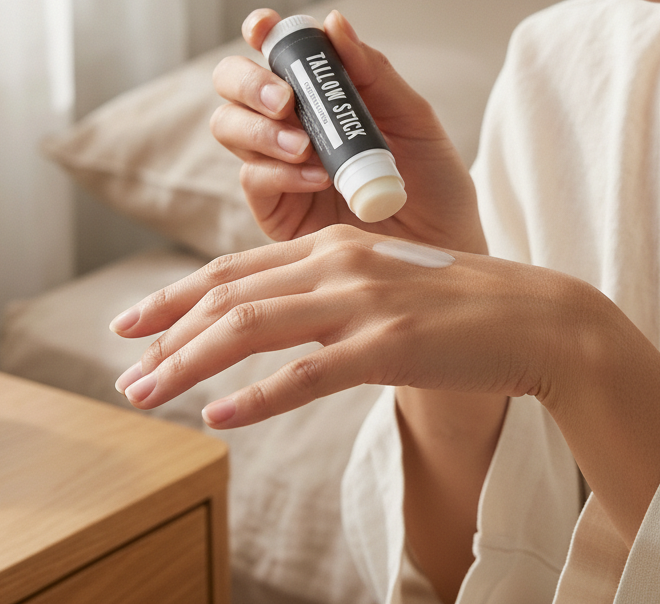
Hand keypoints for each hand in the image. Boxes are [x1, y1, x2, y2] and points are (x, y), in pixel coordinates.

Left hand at [110, 225, 569, 424]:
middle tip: (123, 372)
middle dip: (166, 332)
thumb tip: (267, 327)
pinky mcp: (389, 344)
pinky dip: (256, 396)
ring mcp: (363, 301)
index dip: (175, 297)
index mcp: (334, 244)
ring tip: (145, 395)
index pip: (234, 269)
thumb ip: (325, 295)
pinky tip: (218, 416)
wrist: (535, 317)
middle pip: (229, 294)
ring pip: (252, 327)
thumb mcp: (380, 285)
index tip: (131, 323)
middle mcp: (339, 262)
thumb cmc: (456, 306)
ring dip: (188, 362)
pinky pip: (307, 374)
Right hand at [211, 9, 485, 251]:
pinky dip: (279, 171)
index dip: (261, 33)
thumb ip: (374, 73)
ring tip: (305, 146)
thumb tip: (334, 22)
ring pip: (230, 127)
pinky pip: (253, 178)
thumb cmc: (435, 185)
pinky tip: (318, 178)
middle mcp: (291, 124)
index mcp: (323, 94)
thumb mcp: (414, 120)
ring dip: (260, 129)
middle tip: (285, 100)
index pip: (277, 53)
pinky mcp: (276, 211)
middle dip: (249, 83)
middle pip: (233, 86)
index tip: (262, 28)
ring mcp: (278, 167)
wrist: (444, 253)